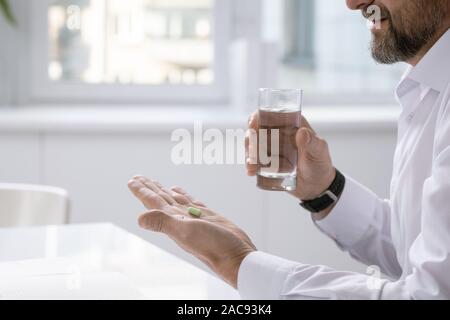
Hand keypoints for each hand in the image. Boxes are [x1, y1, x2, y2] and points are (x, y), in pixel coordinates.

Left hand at [128, 176, 256, 287]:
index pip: (153, 202)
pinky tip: (178, 191)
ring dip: (163, 190)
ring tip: (155, 182)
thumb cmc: (213, 247)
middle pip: (160, 199)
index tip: (132, 180)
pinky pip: (190, 202)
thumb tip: (139, 219)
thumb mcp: (186, 232)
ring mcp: (194, 217)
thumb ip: (164, 223)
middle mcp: (180, 219)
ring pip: (174, 199)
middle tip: (138, 177)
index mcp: (173, 221)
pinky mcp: (207, 216)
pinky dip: (183, 194)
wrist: (236, 256)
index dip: (142, 191)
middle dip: (149, 187)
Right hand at [245, 111, 336, 217]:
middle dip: (250, 139)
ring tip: (251, 165)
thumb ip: (313, 143)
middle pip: (257, 129)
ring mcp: (272, 148)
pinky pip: (254, 160)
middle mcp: (279, 134)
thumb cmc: (320, 165)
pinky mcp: (267, 162)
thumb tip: (302, 132)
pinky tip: (251, 171)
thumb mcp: (319, 153)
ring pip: (253, 145)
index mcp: (291, 125)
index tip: (253, 126)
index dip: (258, 117)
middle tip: (253, 152)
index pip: (271, 114)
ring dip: (249, 152)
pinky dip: (250, 164)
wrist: (317, 187)